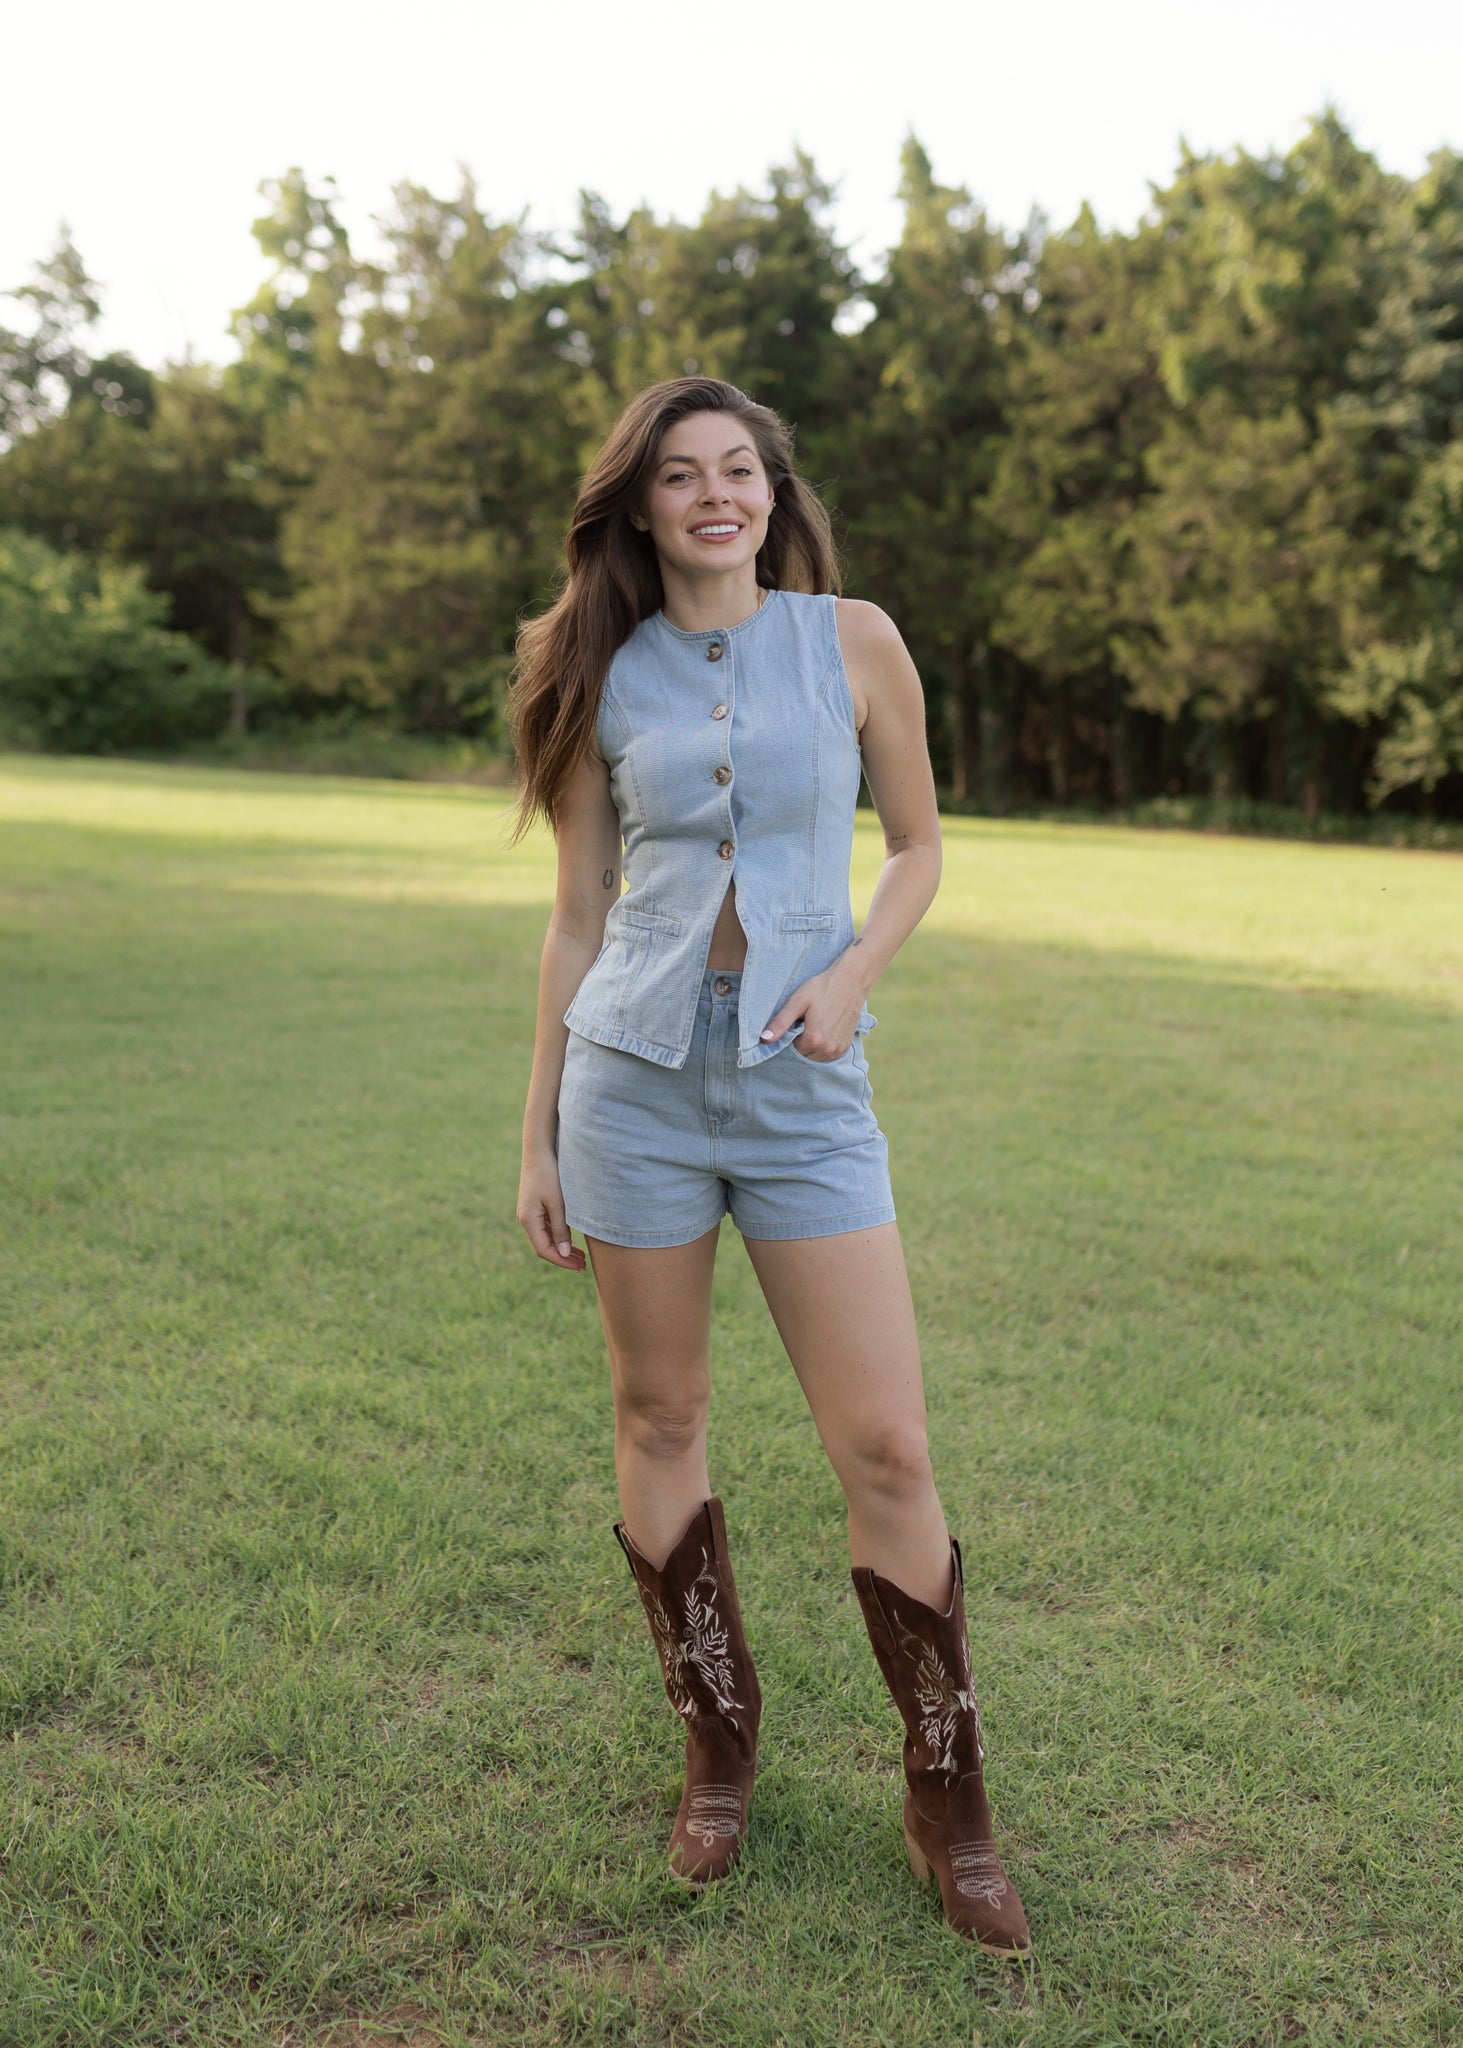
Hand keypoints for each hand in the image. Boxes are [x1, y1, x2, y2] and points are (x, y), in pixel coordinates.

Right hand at [516, 1152, 586, 1270]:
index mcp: (528, 1220)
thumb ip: (561, 1229)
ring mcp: (530, 1214)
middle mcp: (526, 1219)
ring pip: (546, 1239)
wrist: (539, 1151)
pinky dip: (559, 1237)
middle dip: (563, 1258)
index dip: (561, 1261)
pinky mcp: (535, 1208)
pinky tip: (573, 1241)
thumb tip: (562, 1253)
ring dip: (562, 1249)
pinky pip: (547, 1228)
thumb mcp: (558, 1203)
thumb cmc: (549, 1174)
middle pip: (545, 1247)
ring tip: (581, 1257)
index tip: (579, 1267)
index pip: (544, 1250)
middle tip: (583, 1266)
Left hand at [759, 966, 864, 1061]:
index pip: (792, 1049)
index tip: (797, 1021)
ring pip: (815, 1057)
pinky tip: (825, 1029)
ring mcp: (838, 1049)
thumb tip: (764, 1039)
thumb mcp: (797, 1002)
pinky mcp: (845, 1046)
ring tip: (816, 1024)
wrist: (851, 981)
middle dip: (801, 1042)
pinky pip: (828, 1055)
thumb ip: (780, 1023)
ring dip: (812, 1046)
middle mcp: (826, 1049)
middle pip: (804, 1055)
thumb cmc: (822, 988)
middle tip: (806, 1021)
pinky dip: (823, 1047)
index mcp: (813, 1039)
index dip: (791, 1036)